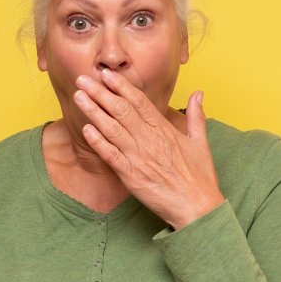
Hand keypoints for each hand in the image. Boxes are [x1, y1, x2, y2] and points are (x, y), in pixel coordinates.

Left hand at [73, 68, 224, 229]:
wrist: (197, 207)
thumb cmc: (199, 177)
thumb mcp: (201, 142)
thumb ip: (196, 115)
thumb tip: (197, 93)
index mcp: (164, 129)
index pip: (139, 102)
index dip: (121, 86)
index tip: (107, 74)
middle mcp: (149, 140)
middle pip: (121, 110)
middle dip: (100, 93)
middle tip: (83, 79)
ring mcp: (139, 157)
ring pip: (112, 129)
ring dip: (94, 112)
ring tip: (79, 97)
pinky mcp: (131, 176)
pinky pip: (111, 156)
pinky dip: (98, 142)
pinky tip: (86, 130)